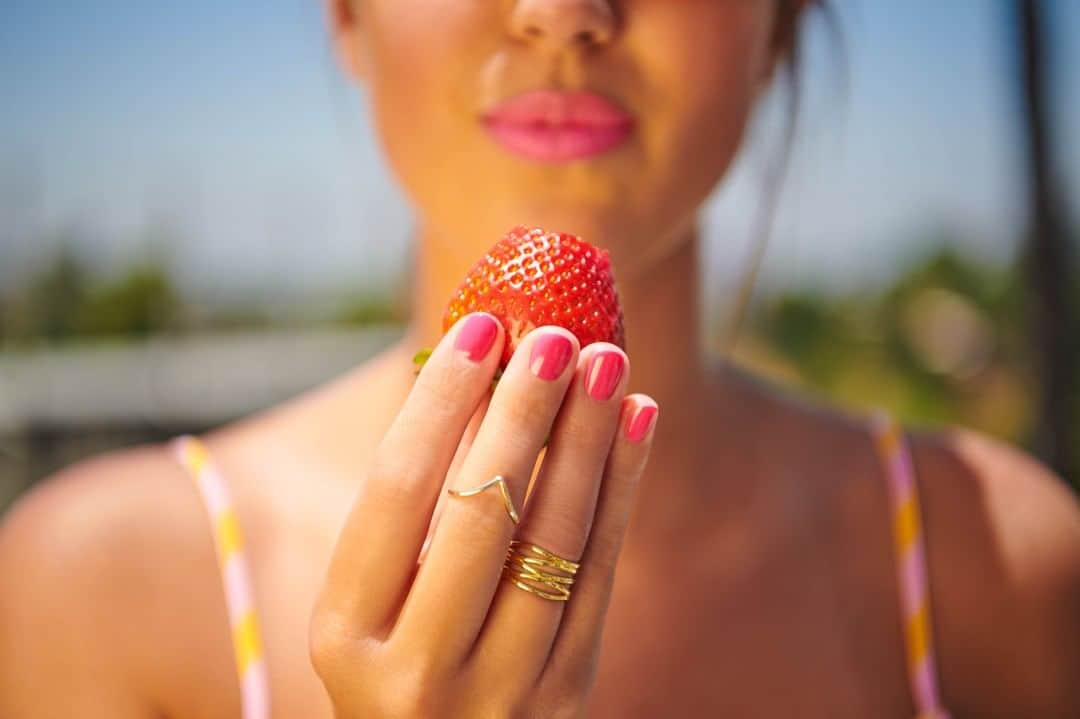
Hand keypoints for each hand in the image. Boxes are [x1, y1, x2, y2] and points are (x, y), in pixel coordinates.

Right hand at [310, 312, 658, 717]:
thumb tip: (475, 371)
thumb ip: (412, 506)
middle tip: (555, 334)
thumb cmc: (397, 656)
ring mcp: (499, 692)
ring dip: (587, 442)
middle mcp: (415, 671)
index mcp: (346, 632)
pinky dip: (622, 490)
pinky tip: (636, 422)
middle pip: (482, 514)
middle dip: (523, 414)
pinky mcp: (566, 694)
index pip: (396, 492)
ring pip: (555, 543)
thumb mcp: (373, 599)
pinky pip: (601, 575)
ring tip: (607, 362)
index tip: (478, 327)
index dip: (438, 402)